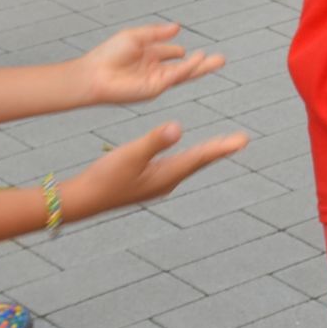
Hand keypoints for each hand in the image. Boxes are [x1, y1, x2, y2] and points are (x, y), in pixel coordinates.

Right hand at [65, 121, 249, 218]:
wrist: (83, 200)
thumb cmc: (104, 177)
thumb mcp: (129, 155)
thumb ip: (154, 141)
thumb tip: (178, 127)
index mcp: (166, 175)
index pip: (200, 157)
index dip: (221, 146)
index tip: (243, 140)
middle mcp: (167, 182)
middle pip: (199, 162)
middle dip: (219, 150)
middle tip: (241, 141)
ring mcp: (157, 184)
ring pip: (189, 165)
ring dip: (206, 154)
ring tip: (222, 146)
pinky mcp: (147, 182)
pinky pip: (176, 166)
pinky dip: (189, 158)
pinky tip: (187, 157)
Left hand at [74, 20, 225, 104]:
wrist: (94, 75)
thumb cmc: (108, 55)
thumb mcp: (134, 36)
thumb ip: (156, 33)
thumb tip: (177, 28)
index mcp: (148, 55)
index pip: (169, 53)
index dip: (176, 50)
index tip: (182, 50)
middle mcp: (154, 68)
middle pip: (184, 66)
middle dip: (202, 62)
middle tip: (221, 59)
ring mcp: (156, 79)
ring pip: (185, 73)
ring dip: (202, 66)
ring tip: (219, 60)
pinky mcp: (155, 88)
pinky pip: (176, 76)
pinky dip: (189, 68)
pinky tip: (199, 60)